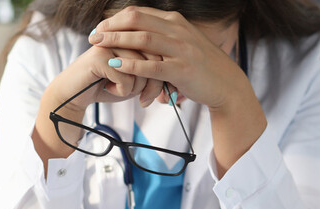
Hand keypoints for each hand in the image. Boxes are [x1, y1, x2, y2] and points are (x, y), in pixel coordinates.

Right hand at [48, 45, 163, 110]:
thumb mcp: (136, 81)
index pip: (161, 51)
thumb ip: (153, 75)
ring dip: (136, 88)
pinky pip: (125, 77)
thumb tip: (171, 83)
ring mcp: (110, 43)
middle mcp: (122, 35)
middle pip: (154, 58)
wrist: (75, 94)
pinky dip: (121, 90)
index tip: (156, 95)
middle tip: (144, 99)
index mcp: (133, 36)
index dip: (163, 76)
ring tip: (122, 89)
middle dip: (154, 85)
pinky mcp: (99, 56)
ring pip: (141, 68)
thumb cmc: (107, 85)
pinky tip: (109, 87)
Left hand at [88, 6, 247, 108]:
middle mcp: (178, 30)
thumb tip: (136, 34)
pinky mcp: (182, 70)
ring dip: (117, 41)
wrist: (227, 85)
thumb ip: (163, 36)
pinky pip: (152, 65)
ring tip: (98, 46)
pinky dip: (132, 65)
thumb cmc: (202, 67)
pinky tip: (116, 66)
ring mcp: (181, 49)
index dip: (116, 19)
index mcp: (176, 21)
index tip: (100, 28)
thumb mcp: (183, 43)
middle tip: (93, 36)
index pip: (139, 13)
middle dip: (111, 27)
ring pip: (142, 39)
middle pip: (137, 20)